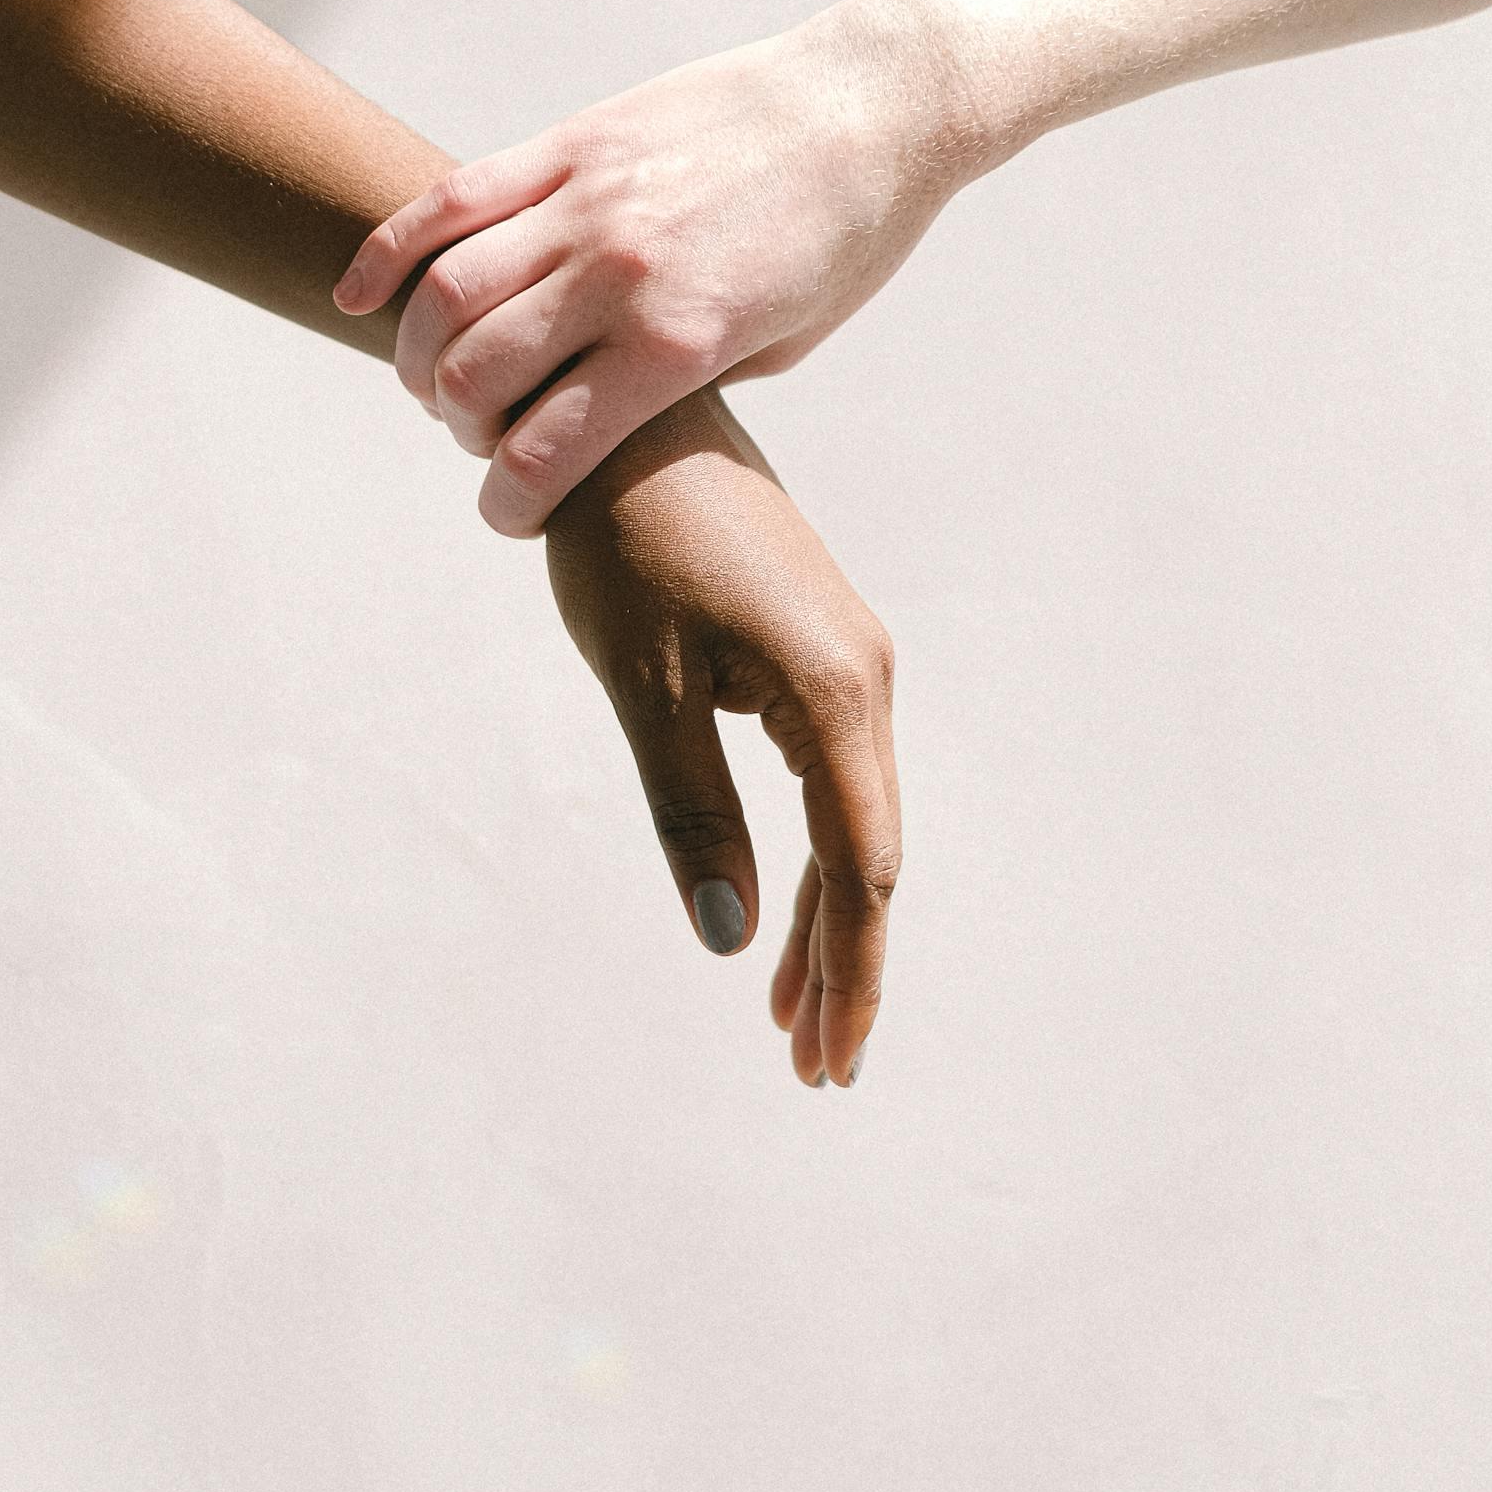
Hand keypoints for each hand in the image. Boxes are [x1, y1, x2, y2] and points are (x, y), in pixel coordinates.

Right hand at [334, 0, 1013, 533]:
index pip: (547, 454)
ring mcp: (587, 200)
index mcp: (680, 342)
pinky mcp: (572, 142)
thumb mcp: (783, 345)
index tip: (510, 516)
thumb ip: (684, 381)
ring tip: (434, 378)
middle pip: (475, 378)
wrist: (873, 103)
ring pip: (446, 292)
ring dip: (418, 356)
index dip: (509, 505)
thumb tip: (602, 413)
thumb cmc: (846, 239)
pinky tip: (359, 296)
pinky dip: (388, 253)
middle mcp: (621, 273)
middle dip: (462, 432)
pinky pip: (452, 200)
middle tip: (484, 437)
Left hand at [546, 388, 897, 1086]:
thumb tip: (728, 941)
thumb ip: (694, 813)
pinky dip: (807, 861)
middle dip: (843, 968)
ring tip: (790, 1023)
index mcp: (836, 693)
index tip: (827, 1059)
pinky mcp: (815, 656)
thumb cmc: (622, 544)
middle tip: (815, 1071)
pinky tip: (776, 918)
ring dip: (823, 925)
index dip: (848, 973)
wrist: (622, 420)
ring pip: (850, 827)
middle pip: (869, 860)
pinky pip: (828, 784)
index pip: (862, 870)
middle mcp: (865, 681)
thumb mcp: (645, 688)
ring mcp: (847, 666)